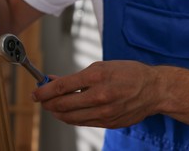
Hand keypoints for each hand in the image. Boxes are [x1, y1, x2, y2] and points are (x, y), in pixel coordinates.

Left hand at [32, 60, 162, 127]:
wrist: (153, 89)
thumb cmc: (127, 73)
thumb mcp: (99, 66)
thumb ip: (75, 77)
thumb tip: (53, 81)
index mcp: (96, 77)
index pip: (61, 87)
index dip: (43, 91)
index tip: (35, 93)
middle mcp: (99, 97)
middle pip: (62, 105)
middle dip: (46, 103)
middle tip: (40, 99)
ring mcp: (104, 113)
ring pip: (70, 117)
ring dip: (56, 111)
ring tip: (51, 105)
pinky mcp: (108, 123)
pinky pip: (82, 122)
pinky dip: (70, 117)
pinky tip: (66, 111)